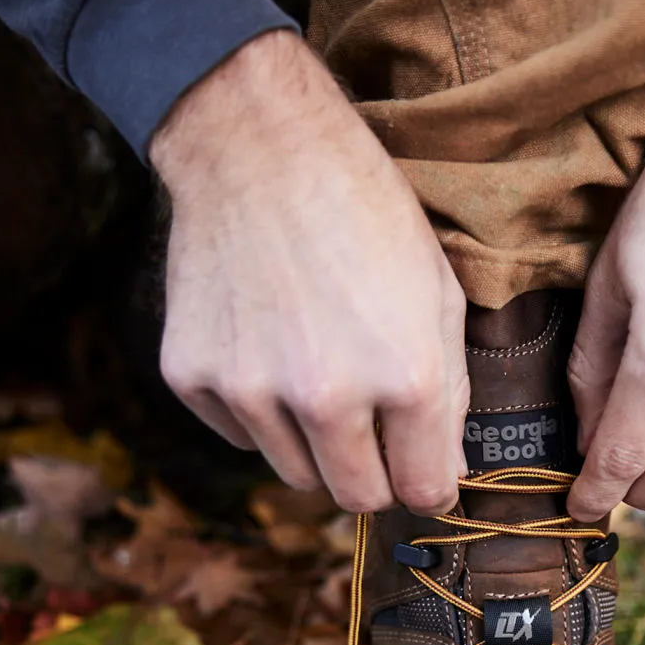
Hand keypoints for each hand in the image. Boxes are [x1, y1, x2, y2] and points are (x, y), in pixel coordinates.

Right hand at [150, 31, 467, 514]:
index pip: (423, 493)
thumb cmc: (365, 214)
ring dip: (315, 446)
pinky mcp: (194, 377)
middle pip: (357, 499)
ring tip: (317, 373)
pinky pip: (240, 437)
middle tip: (373, 432)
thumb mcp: (440, 297)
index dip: (428, 484)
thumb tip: (444, 475)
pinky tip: (268, 348)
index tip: (420, 467)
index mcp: (407, 378)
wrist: (257, 144)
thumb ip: (450, 398)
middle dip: (374, 476)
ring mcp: (252, 390)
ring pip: (296, 476)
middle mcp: (327, 397)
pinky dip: (259, 413)